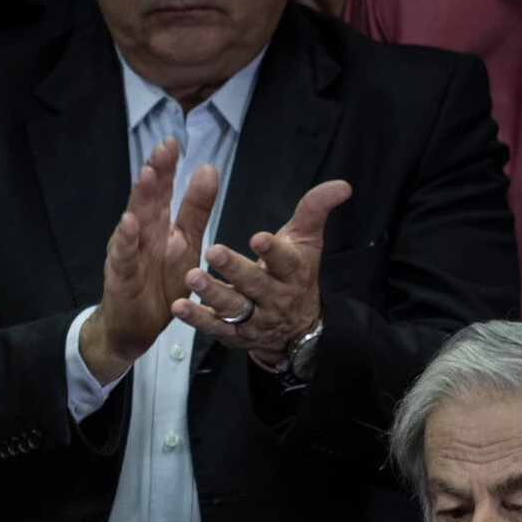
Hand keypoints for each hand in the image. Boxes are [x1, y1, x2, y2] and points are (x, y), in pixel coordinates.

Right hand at [78, 144, 213, 384]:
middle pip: (147, 199)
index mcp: (158, 225)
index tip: (173, 142)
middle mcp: (140, 234)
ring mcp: (128, 254)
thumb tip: (208, 169)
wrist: (135, 328)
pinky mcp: (121, 278)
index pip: (162, 190)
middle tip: (163, 148)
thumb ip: (195, 209)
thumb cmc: (158, 284)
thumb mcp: (185, 245)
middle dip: (155, 173)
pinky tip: (128, 224)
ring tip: (148, 174)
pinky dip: (124, 242)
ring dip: (140, 199)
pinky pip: (122, 258)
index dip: (167, 167)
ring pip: (134, 222)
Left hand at [173, 179, 351, 370]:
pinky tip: (179, 306)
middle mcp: (275, 297)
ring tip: (192, 278)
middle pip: (255, 283)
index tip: (258, 238)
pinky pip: (216, 328)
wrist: (296, 328)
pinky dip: (197, 320)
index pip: (285, 261)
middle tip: (213, 251)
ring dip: (212, 294)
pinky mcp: (236, 335)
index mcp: (293, 272)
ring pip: (234, 307)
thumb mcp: (307, 241)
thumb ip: (316, 210)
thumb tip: (342, 185)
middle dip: (235, 268)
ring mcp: (255, 319)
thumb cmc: (295, 274)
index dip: (273, 251)